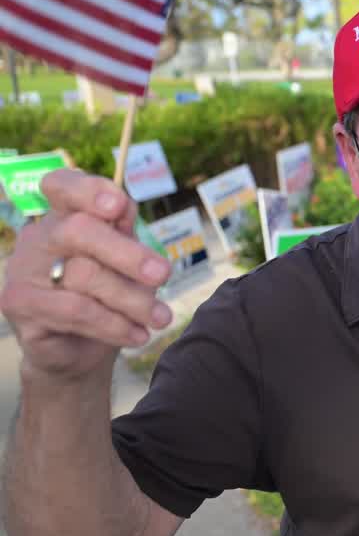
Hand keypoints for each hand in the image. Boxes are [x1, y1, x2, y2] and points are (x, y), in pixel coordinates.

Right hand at [0, 170, 172, 382]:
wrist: (83, 351)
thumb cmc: (110, 297)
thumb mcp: (127, 264)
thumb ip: (124, 234)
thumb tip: (124, 206)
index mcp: (64, 217)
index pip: (62, 185)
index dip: (88, 189)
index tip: (119, 206)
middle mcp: (38, 238)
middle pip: (80, 230)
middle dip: (129, 254)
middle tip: (163, 276)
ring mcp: (22, 269)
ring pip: (84, 274)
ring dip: (132, 300)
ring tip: (160, 318)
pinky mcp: (18, 304)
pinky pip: (75, 309)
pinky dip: (113, 324)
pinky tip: (137, 334)